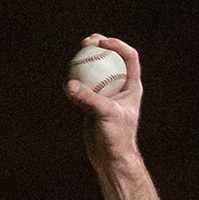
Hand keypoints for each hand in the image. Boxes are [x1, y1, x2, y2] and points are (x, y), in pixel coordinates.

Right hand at [67, 34, 143, 167]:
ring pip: (95, 71)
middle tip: (86, 43)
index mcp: (132, 86)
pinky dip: (75, 82)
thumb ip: (90, 98)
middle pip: (111, 59)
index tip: (102, 42)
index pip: (129, 57)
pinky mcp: (92, 103)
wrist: (110, 157)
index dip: (118, 45)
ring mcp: (105, 94)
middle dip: (99, 45)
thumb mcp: (106, 114)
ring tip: (76, 53)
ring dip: (85, 60)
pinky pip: (82, 87)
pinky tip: (67, 79)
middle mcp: (119, 87)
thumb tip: (70, 84)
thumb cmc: (117, 137)